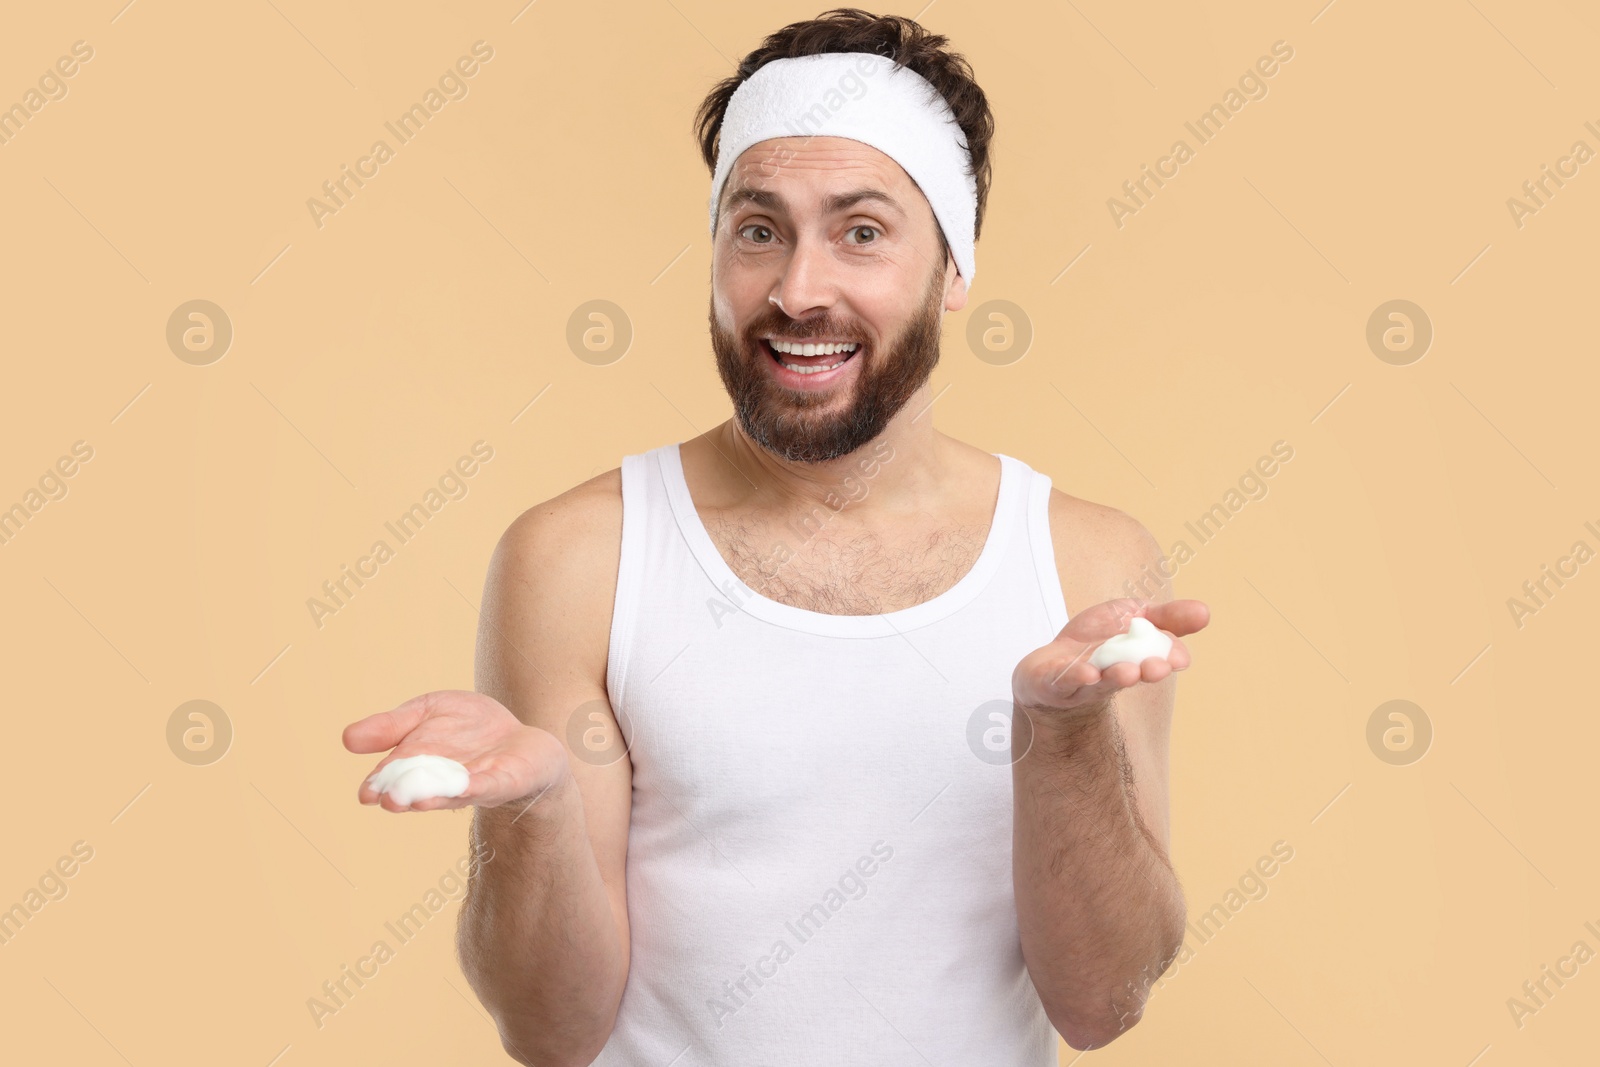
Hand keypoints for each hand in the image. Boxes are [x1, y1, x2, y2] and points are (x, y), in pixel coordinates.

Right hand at [342, 689, 569, 812]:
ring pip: (450, 793)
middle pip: (419, 789)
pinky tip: (464, 788)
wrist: (524, 739)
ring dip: (433, 798)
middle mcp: (442, 780)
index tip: (366, 794)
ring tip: (414, 802)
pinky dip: (475, 787)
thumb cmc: (472, 728)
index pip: (395, 774)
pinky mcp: (504, 781)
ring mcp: (473, 783)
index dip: (381, 784)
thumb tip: (346, 739)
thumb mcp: (429, 711)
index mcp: (418, 764)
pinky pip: (487, 785)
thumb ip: (393, 725)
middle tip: (385, 801)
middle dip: (403, 795)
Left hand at [1012, 598, 1209, 718]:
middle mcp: (1112, 675)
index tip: (1179, 658)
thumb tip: (1205, 612)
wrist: (1049, 667)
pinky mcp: (1053, 684)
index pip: (1158, 657)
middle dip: (1146, 671)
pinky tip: (1086, 673)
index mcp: (1137, 659)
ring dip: (1114, 677)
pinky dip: (1074, 677)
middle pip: (1132, 673)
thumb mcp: (1135, 617)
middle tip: (1157, 667)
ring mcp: (1082, 682)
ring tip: (1126, 673)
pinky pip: (1064, 682)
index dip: (1169, 656)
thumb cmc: (1098, 641)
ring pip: (1100, 683)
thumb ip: (1168, 617)